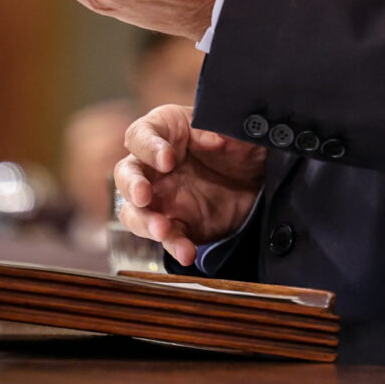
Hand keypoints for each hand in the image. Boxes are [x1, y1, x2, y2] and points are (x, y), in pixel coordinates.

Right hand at [114, 104, 265, 266]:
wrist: (259, 179)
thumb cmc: (239, 144)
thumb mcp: (238, 132)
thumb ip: (226, 130)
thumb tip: (216, 138)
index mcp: (164, 131)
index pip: (140, 135)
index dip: (149, 148)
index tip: (168, 159)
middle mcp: (153, 165)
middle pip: (126, 173)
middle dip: (132, 185)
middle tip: (144, 195)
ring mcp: (160, 198)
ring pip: (134, 211)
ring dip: (144, 222)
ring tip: (162, 229)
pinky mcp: (175, 224)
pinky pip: (167, 237)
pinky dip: (174, 245)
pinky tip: (187, 253)